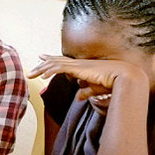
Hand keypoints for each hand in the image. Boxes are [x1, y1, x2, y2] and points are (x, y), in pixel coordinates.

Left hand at [27, 55, 147, 102]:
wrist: (124, 77)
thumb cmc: (113, 83)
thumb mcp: (95, 89)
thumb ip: (86, 92)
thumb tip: (78, 97)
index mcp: (83, 66)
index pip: (64, 61)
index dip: (52, 60)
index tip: (43, 58)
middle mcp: (79, 63)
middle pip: (55, 62)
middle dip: (42, 65)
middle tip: (32, 70)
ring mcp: (78, 64)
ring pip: (54, 64)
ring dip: (41, 69)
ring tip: (31, 75)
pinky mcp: (78, 68)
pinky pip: (60, 68)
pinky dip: (50, 71)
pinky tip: (43, 77)